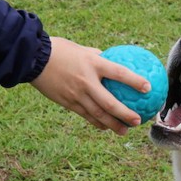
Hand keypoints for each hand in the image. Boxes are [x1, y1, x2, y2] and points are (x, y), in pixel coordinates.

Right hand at [30, 37, 150, 134]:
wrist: (32, 59)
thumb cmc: (58, 49)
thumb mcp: (82, 49)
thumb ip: (97, 56)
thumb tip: (112, 59)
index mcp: (93, 64)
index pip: (119, 73)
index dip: (135, 81)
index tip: (148, 88)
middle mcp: (86, 82)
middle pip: (110, 103)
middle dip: (126, 114)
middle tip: (139, 121)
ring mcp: (76, 94)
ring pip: (98, 114)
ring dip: (113, 125)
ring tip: (125, 131)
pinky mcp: (67, 102)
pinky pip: (85, 115)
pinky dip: (97, 123)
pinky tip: (105, 127)